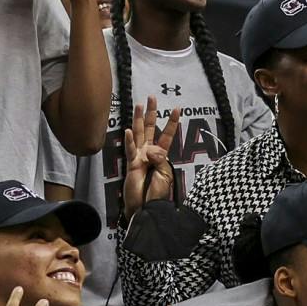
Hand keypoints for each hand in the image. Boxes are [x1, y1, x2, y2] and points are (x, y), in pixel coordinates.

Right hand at [119, 96, 180, 218]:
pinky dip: (129, 141)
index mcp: (161, 155)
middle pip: (150, 129)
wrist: (146, 207)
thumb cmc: (158, 193)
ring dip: (139, 120)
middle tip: (152, 98)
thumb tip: (151, 150)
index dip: (172, 122)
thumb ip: (160, 159)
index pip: (167, 135)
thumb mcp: (165, 174)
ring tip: (139, 105)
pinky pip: (130, 150)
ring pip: (139, 134)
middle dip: (151, 113)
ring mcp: (139, 157)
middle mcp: (149, 153)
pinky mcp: (131, 165)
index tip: (177, 109)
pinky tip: (128, 130)